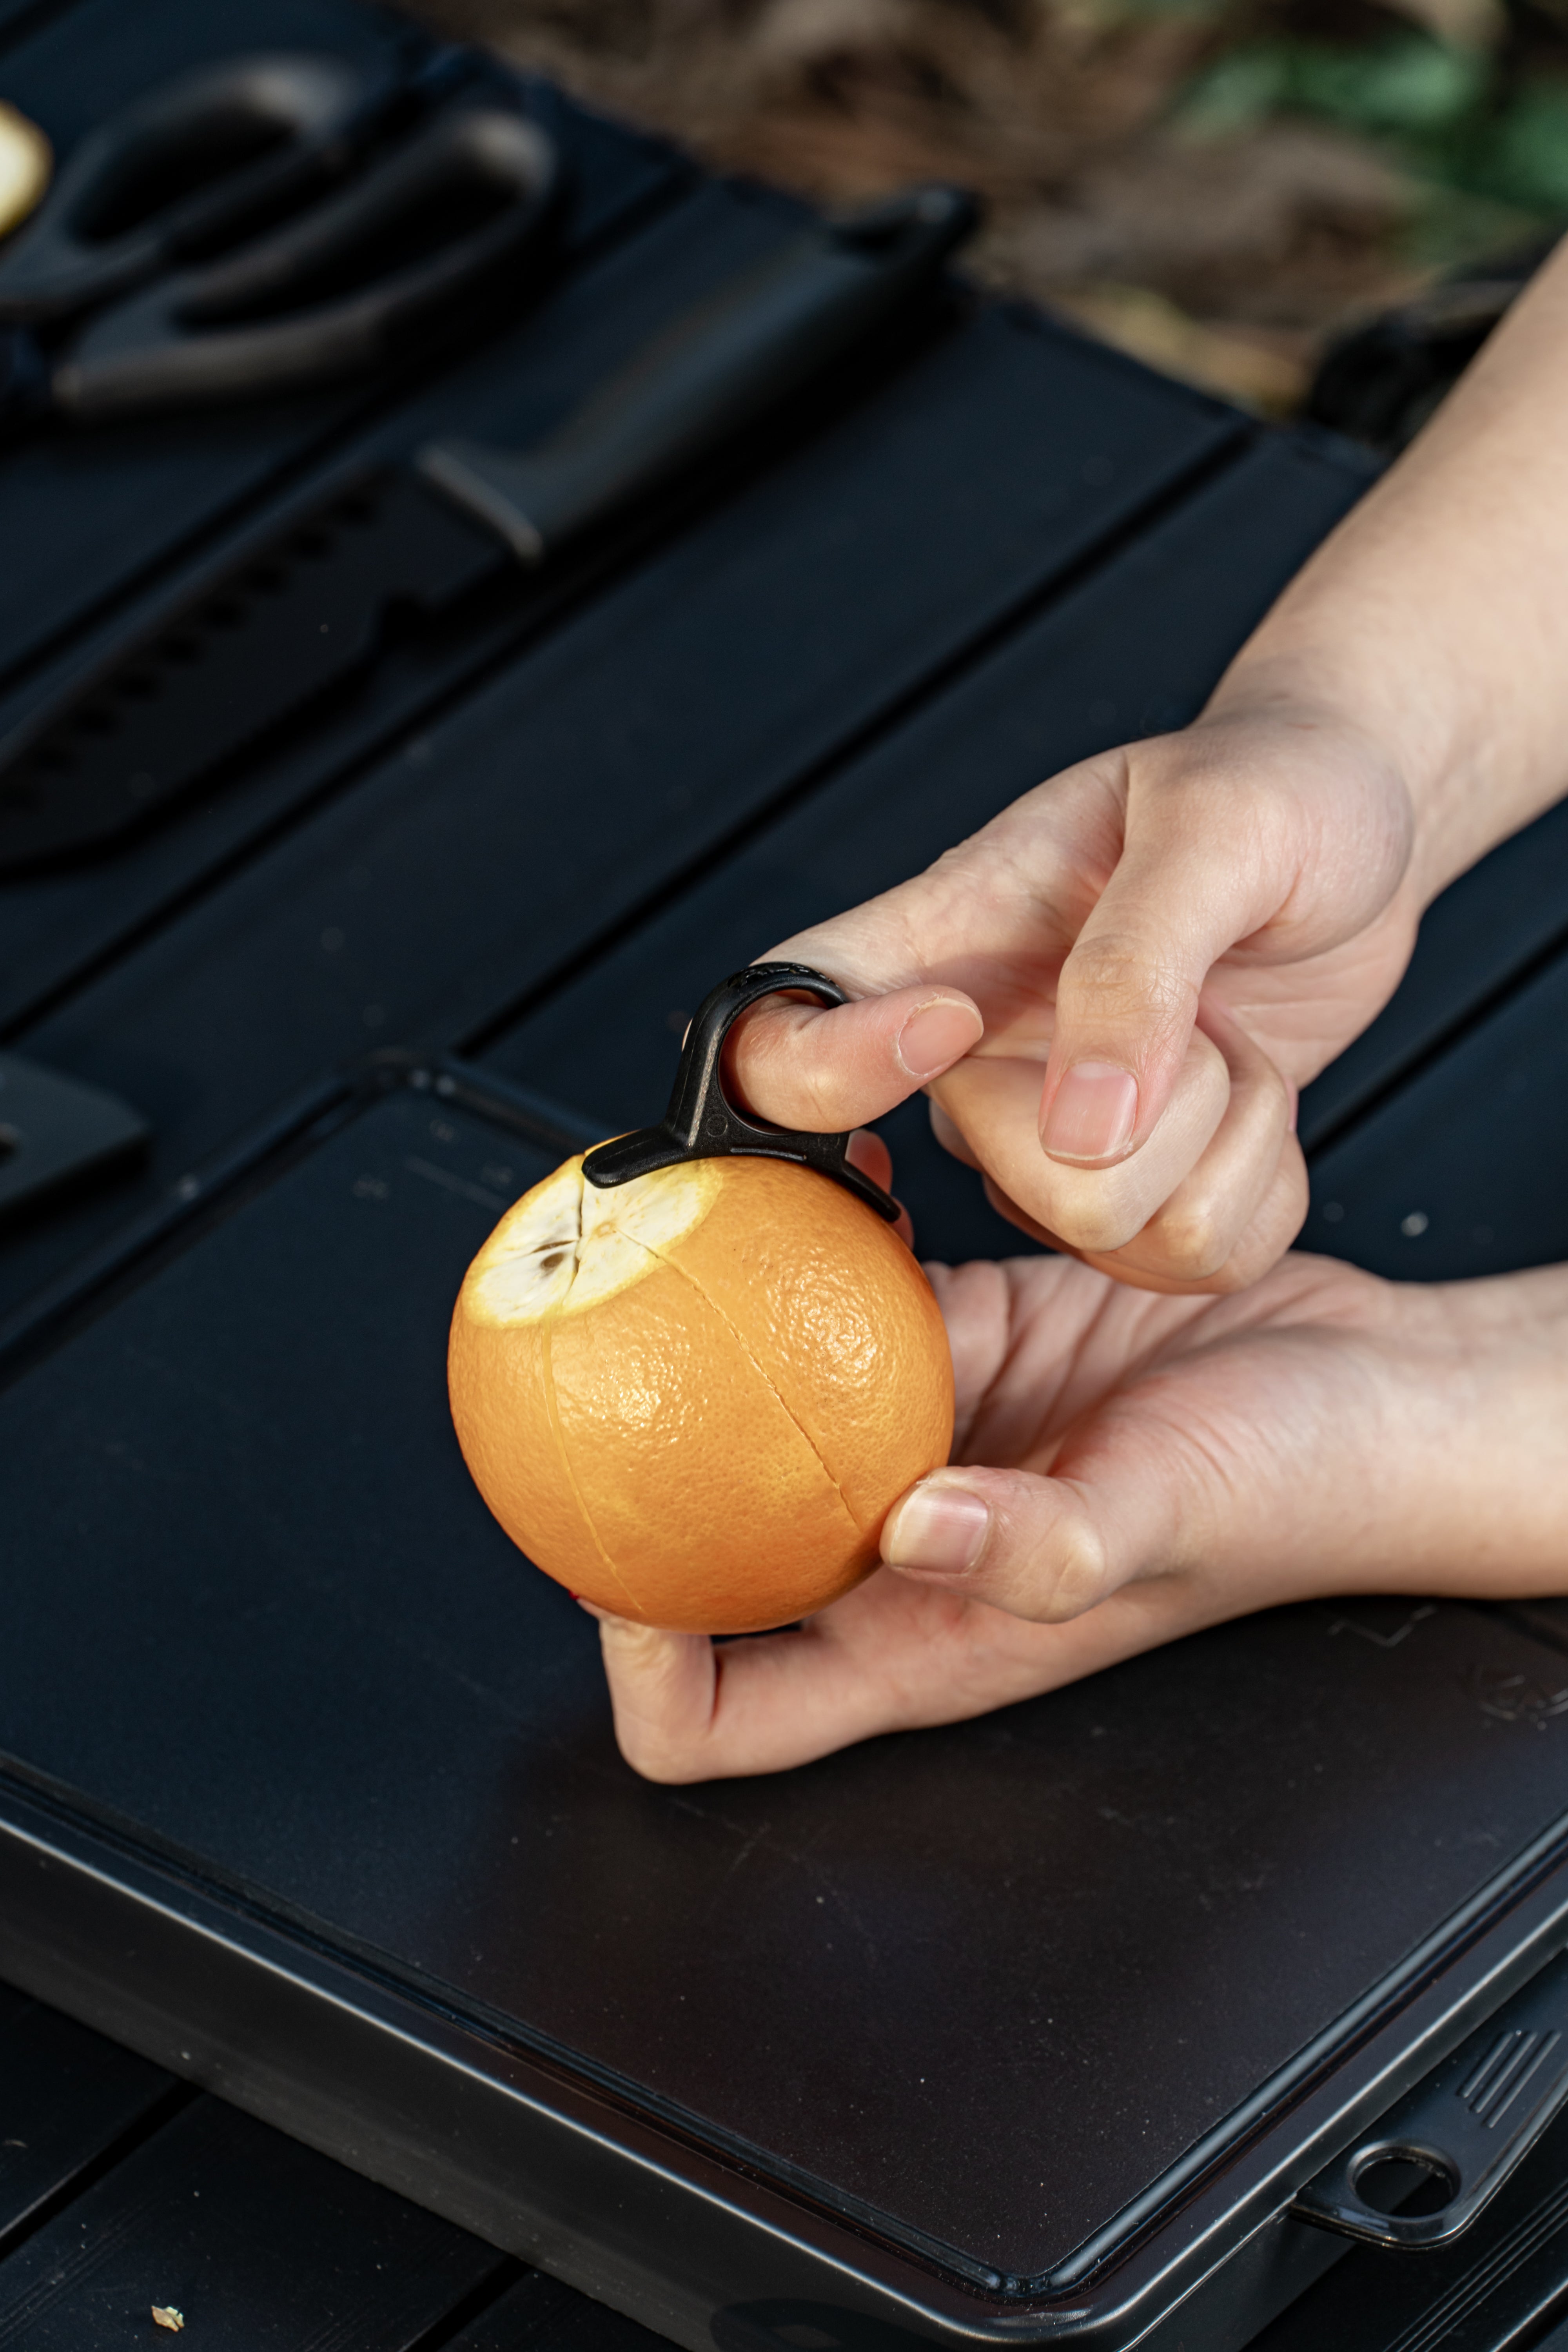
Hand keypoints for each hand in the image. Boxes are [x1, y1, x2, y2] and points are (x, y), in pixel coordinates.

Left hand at [588, 1244, 1567, 1779]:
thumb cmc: (1288, 1491)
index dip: (638, 1661)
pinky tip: (814, 1186)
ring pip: (751, 1414)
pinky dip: (807, 1250)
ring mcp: (911, 1443)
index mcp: (914, 1644)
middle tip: (591, 1366)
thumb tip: (918, 1530)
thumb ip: (1044, 1548)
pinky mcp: (951, 1343)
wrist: (1365, 1387)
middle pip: (700, 1555)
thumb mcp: (1164, 1521)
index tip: (614, 1558)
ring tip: (678, 1251)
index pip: (713, 1714)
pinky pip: (834, 1300)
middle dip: (632, 1475)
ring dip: (707, 1340)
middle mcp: (889, 1555)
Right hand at [727, 698, 1419, 1293]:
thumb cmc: (1273, 790)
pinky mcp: (1129, 1199)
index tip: (951, 1027)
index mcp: (940, 943)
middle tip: (1207, 1005)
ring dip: (1229, 1134)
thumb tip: (1082, 1133)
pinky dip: (1265, 1187)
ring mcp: (1045, 1145)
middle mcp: (971, 1066)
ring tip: (1227, 1033)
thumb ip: (1137, 970)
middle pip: (1027, 1180)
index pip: (781, 1035)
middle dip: (1167, 1112)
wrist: (1355, 833)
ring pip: (1119, 1231)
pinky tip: (1255, 1100)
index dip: (825, 1073)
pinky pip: (1195, 1264)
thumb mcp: (1222, 829)